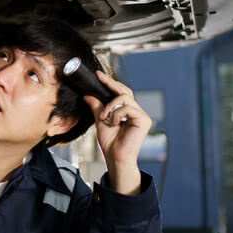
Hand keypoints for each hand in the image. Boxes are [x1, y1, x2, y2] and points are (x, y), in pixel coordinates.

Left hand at [84, 71, 151, 194]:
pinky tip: (114, 123)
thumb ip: (97, 107)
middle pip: (125, 90)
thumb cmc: (110, 143)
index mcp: (127, 111)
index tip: (98, 75)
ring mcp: (141, 115)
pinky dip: (116, 114)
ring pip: (124, 97)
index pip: (120, 92)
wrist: (115, 157)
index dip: (110, 83)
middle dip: (111, 84)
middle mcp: (136, 111)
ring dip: (110, 106)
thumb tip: (88, 95)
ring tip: (104, 117)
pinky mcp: (144, 120)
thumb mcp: (100, 120)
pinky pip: (127, 108)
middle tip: (99, 78)